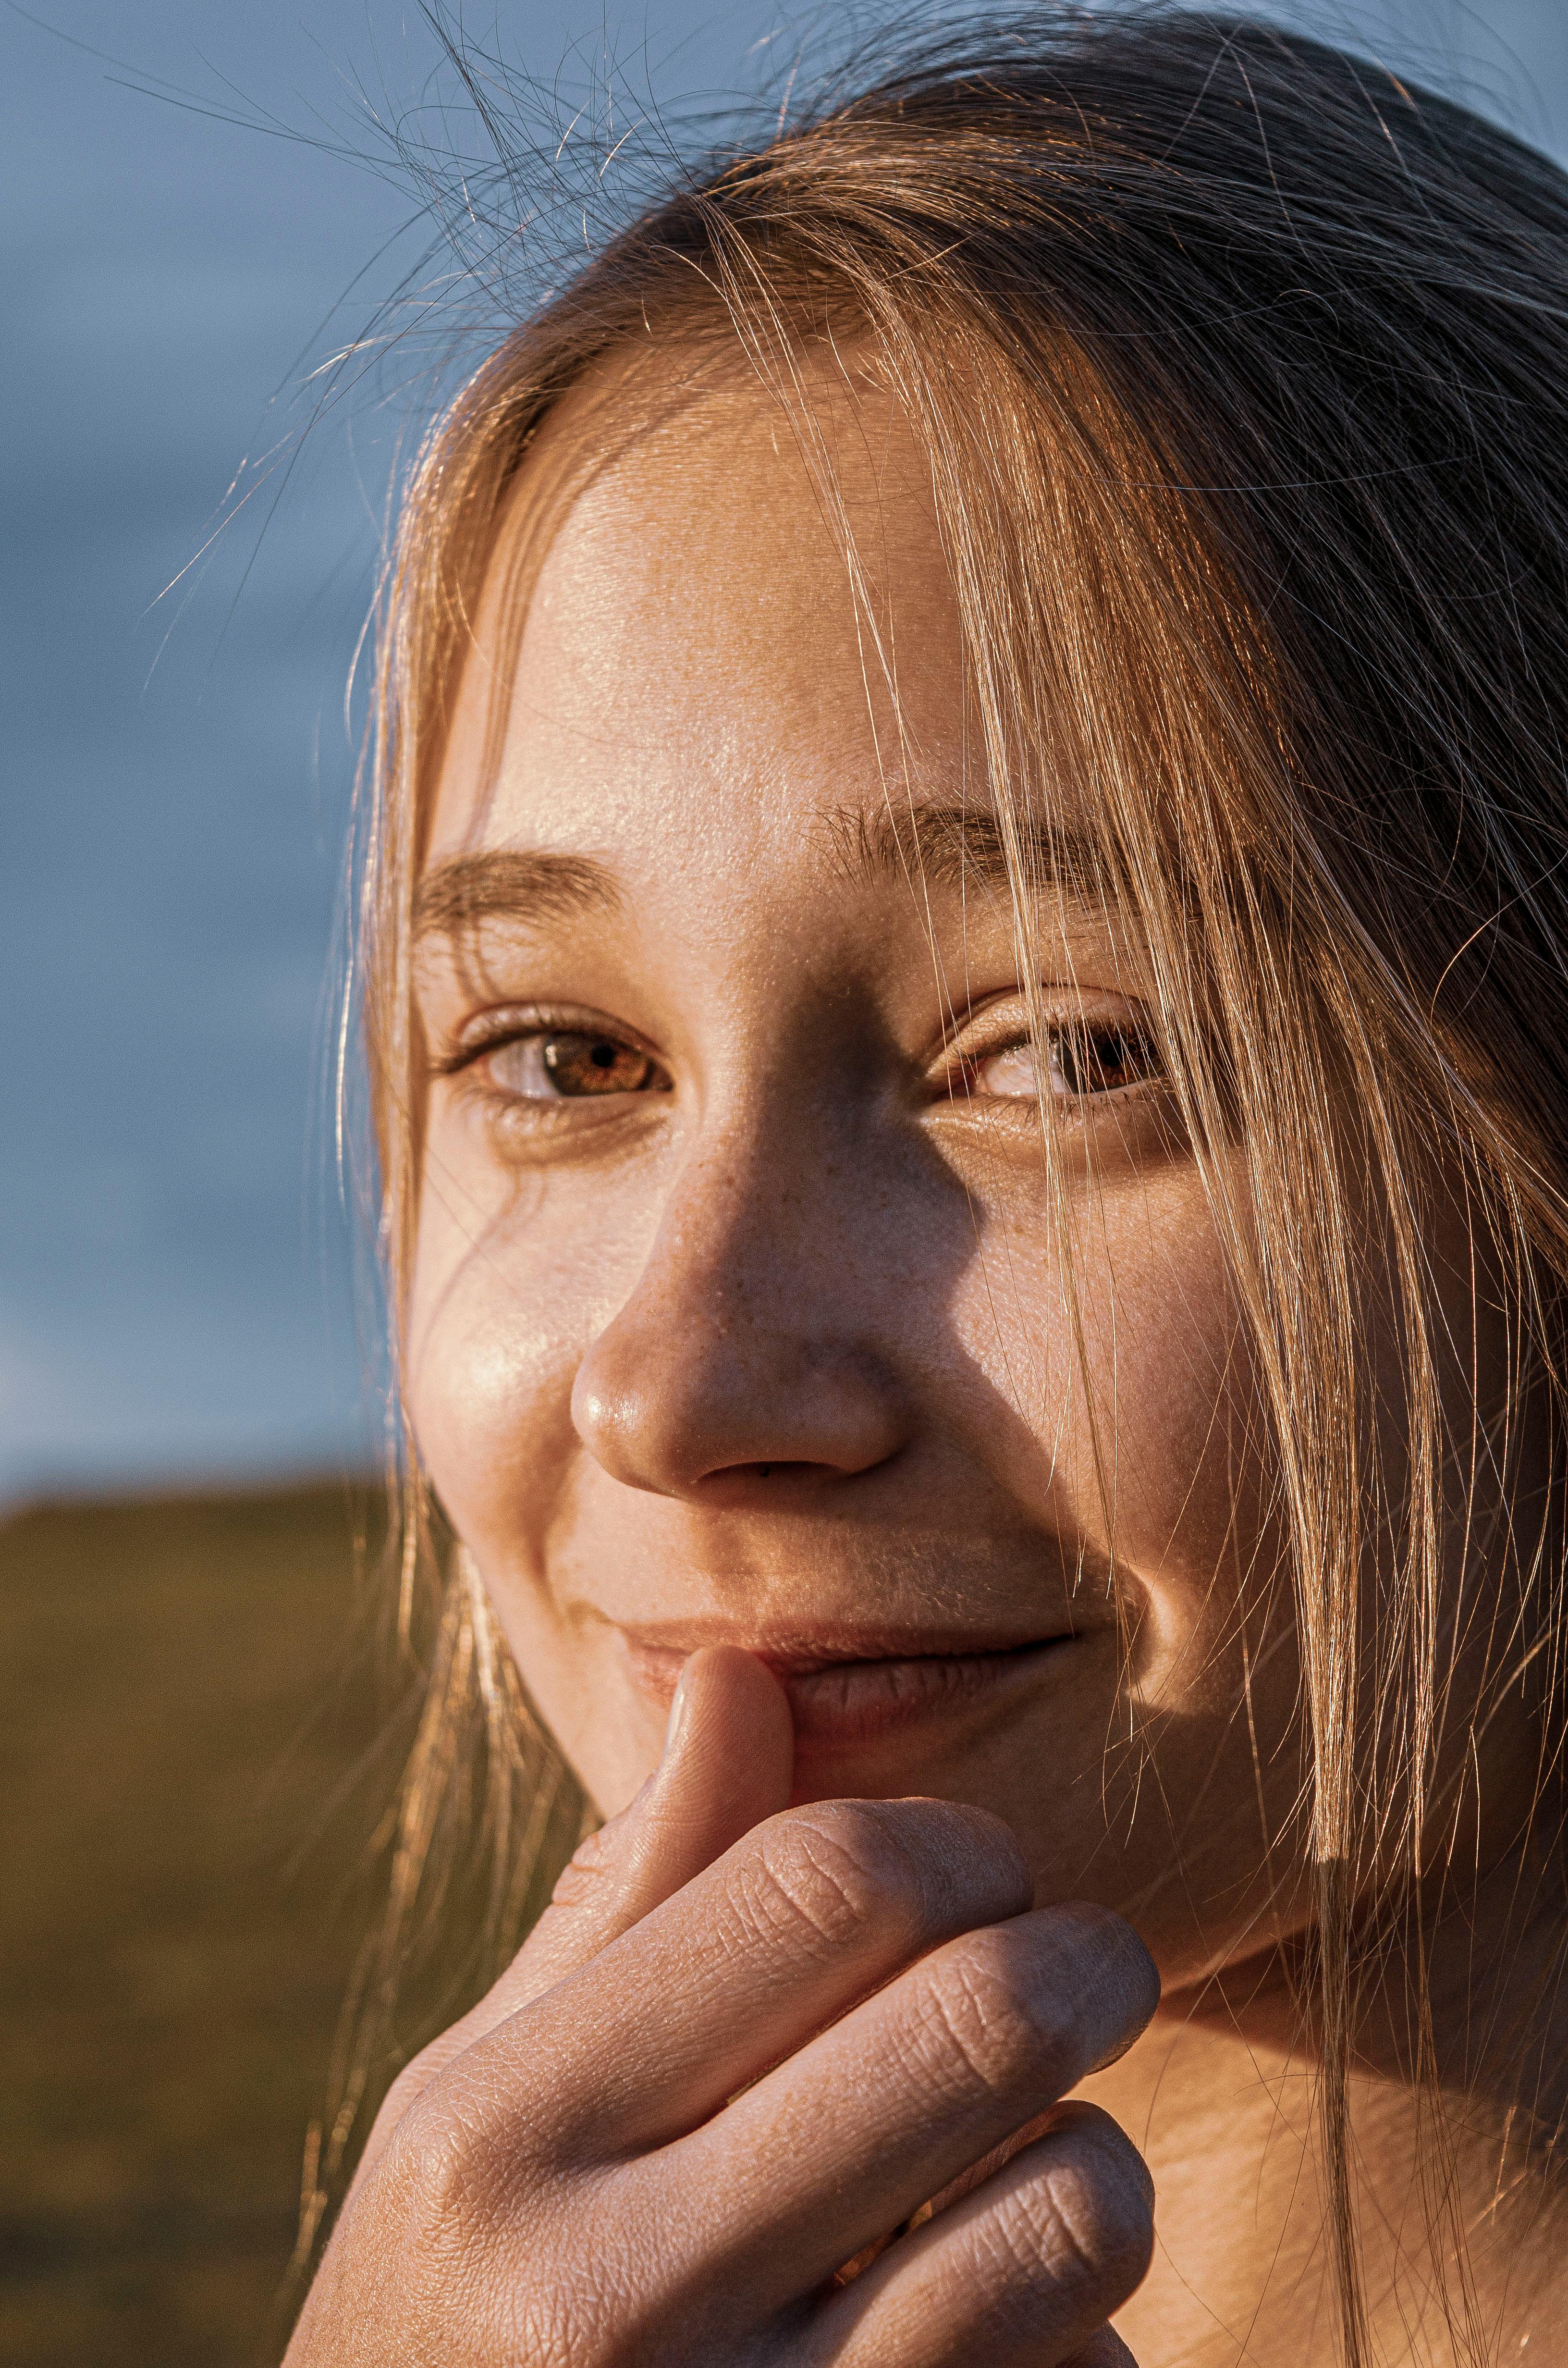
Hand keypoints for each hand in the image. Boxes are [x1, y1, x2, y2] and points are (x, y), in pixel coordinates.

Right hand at [286, 1648, 1157, 2364]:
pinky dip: (1078, 2339)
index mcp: (500, 2134)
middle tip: (1087, 1967)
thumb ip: (621, 1905)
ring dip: (1092, 2162)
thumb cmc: (459, 2314)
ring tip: (1036, 2162)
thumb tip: (739, 1675)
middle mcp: (609, 2300)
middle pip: (977, 2017)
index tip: (980, 1872)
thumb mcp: (477, 2110)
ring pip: (1074, 2206)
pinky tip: (993, 2335)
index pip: (824, 1881)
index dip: (955, 1843)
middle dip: (1084, 1960)